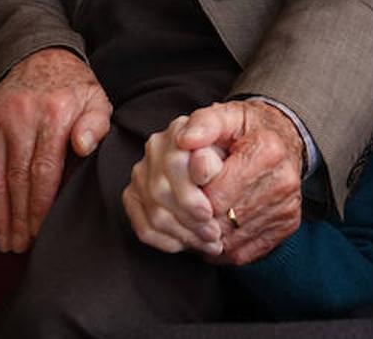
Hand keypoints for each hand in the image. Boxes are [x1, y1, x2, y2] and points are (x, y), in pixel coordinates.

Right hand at [0, 47, 111, 252]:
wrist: (35, 54)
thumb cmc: (72, 86)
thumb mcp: (96, 98)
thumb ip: (96, 123)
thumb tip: (83, 147)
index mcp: (53, 113)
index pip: (43, 170)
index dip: (40, 205)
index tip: (41, 231)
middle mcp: (20, 117)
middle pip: (16, 179)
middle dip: (19, 217)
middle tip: (21, 245)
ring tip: (6, 241)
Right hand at [122, 115, 226, 255]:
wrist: (234, 155)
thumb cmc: (237, 144)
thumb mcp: (236, 130)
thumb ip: (216, 140)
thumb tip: (200, 164)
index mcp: (180, 129)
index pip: (173, 164)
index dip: (190, 195)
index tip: (209, 212)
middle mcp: (156, 148)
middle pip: (160, 193)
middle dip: (189, 219)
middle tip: (215, 233)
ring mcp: (142, 172)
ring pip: (155, 213)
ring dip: (184, 234)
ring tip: (210, 242)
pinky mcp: (135, 196)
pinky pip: (144, 228)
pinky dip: (169, 242)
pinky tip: (190, 243)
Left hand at [123, 99, 303, 264]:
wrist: (285, 140)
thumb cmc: (248, 130)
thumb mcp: (226, 116)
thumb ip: (203, 123)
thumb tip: (184, 140)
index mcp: (267, 151)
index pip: (216, 192)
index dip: (193, 195)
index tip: (187, 188)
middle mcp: (282, 182)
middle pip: (223, 220)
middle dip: (198, 218)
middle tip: (186, 208)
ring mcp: (286, 208)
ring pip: (230, 241)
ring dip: (206, 237)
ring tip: (197, 220)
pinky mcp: (287, 226)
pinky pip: (244, 252)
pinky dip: (222, 247)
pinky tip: (215, 228)